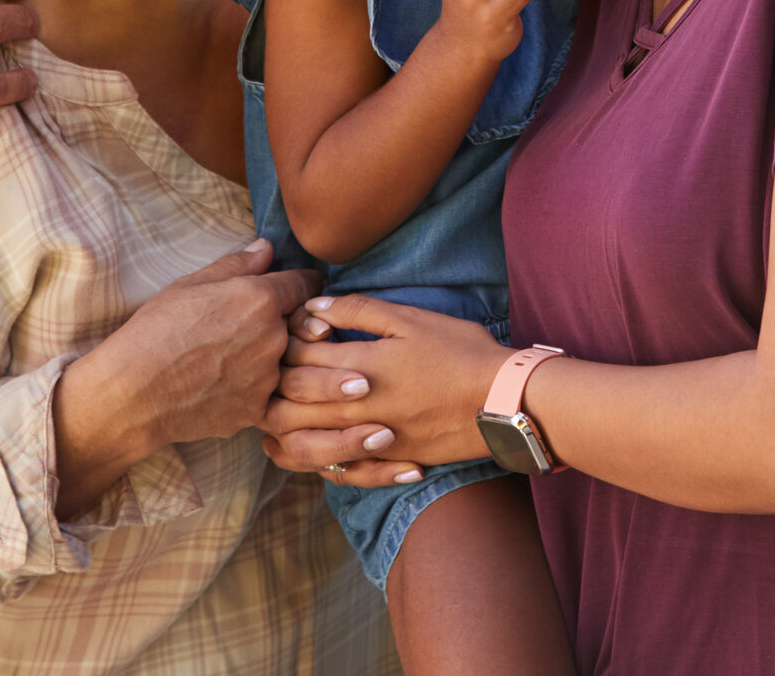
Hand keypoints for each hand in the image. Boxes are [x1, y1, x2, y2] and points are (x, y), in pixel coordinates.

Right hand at [53, 241, 320, 513]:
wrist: (132, 393)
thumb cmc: (155, 331)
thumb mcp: (190, 285)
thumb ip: (236, 265)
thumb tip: (266, 247)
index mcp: (261, 299)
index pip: (305, 285)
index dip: (303, 285)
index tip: (299, 290)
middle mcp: (274, 337)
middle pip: (302, 324)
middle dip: (291, 322)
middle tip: (269, 326)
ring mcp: (269, 377)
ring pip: (290, 362)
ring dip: (281, 358)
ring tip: (247, 359)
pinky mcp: (258, 410)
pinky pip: (274, 395)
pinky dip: (263, 390)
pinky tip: (237, 386)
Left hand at [259, 294, 509, 489]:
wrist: (501, 402)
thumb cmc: (461, 352)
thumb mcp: (411, 319)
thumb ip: (360, 310)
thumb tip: (315, 304)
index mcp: (359, 364)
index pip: (297, 354)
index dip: (286, 340)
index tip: (295, 330)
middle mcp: (355, 407)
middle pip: (287, 402)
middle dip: (274, 383)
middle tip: (279, 368)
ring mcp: (367, 440)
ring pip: (301, 442)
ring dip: (283, 425)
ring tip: (285, 408)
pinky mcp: (383, 462)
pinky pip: (334, 471)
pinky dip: (315, 459)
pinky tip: (314, 443)